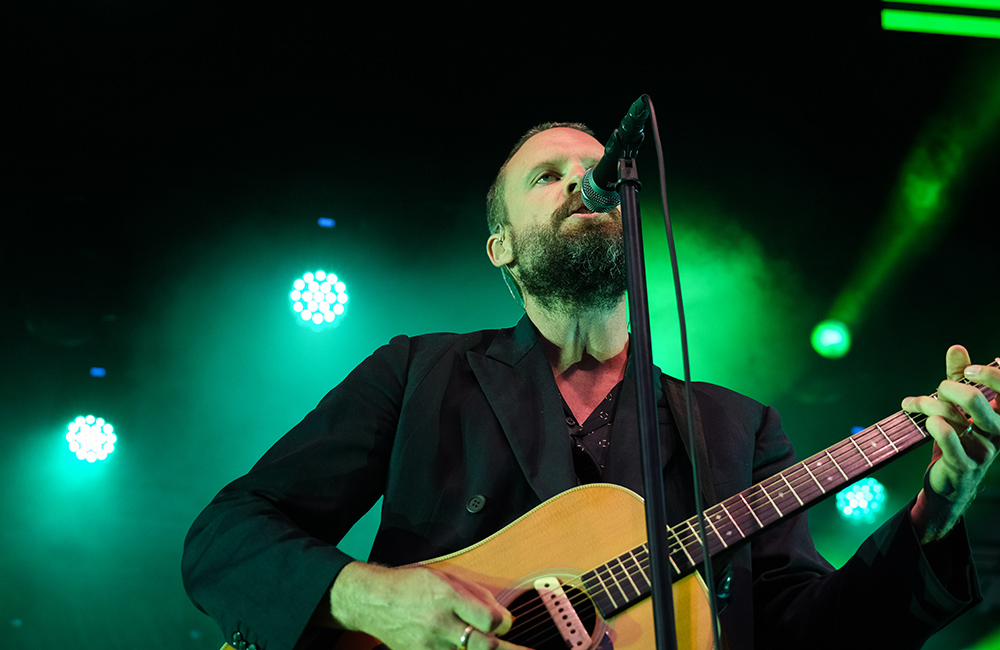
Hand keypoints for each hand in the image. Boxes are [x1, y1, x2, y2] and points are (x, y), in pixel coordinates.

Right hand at [325, 562, 530, 649]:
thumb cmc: (410, 584)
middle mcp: (439, 623)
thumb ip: (476, 595)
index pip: (488, 620)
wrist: (373, 600)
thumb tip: (502, 617)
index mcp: (447, 597)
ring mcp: (430, 645)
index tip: (505, 623)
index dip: (503, 623)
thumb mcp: (445, 577)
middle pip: (483, 646)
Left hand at [903, 345, 999, 542]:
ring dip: (926, 405)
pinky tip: (922, 420)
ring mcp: (982, 451)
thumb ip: (960, 378)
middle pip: (974, 400)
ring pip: (951, 416)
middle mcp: (997, 433)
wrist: (951, 483)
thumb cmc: (957, 439)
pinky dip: (933, 425)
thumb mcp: (960, 407)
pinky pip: (948, 438)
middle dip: (948, 388)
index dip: (989, 374)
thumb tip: (957, 348)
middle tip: (937, 390)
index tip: (968, 370)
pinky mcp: (964, 465)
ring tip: (913, 404)